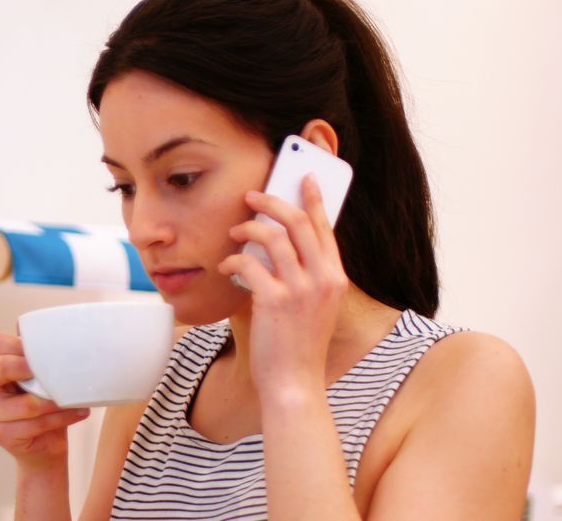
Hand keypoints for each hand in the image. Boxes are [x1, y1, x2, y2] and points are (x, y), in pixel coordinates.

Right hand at [0, 332, 89, 469]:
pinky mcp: (0, 435)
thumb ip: (37, 355)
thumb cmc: (42, 401)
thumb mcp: (38, 375)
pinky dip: (60, 418)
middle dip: (28, 367)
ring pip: (27, 403)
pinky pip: (35, 424)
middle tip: (54, 371)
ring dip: (57, 401)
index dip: (18, 344)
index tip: (44, 349)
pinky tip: (77, 413)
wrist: (43, 443)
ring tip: (77, 398)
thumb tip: (51, 328)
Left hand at [217, 175, 348, 395]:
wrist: (294, 383)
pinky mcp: (275, 301)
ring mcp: (301, 290)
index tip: (304, 178)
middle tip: (252, 195)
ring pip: (272, 237)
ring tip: (234, 234)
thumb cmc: (298, 344)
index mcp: (335, 278)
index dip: (313, 199)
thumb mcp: (312, 305)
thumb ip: (303, 274)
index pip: (325, 227)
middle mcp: (323, 279)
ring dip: (247, 229)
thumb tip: (276, 241)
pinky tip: (226, 267)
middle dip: (272, 201)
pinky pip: (249, 263)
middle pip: (298, 222)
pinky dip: (233, 260)